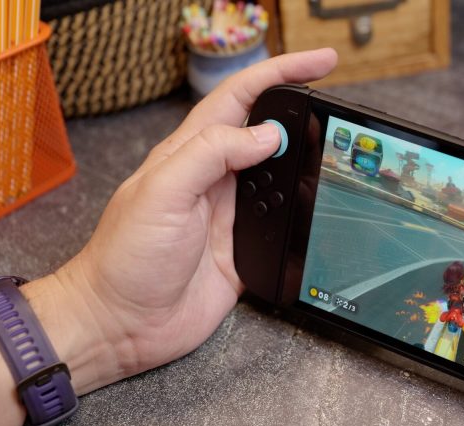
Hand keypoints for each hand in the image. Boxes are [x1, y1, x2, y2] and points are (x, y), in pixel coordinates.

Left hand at [56, 49, 337, 391]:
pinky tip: (324, 207)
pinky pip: (286, 223)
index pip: (242, 98)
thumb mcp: (162, 193)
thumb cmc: (125, 258)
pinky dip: (308, 212)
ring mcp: (232, 215)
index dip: (281, 74)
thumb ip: (211, 156)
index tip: (321, 63)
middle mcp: (215, 180)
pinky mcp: (246, 250)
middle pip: (268, 132)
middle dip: (303, 111)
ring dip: (311, 162)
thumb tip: (268, 135)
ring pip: (283, 176)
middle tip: (339, 103)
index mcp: (191, 155)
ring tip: (340, 151)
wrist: (122, 324)